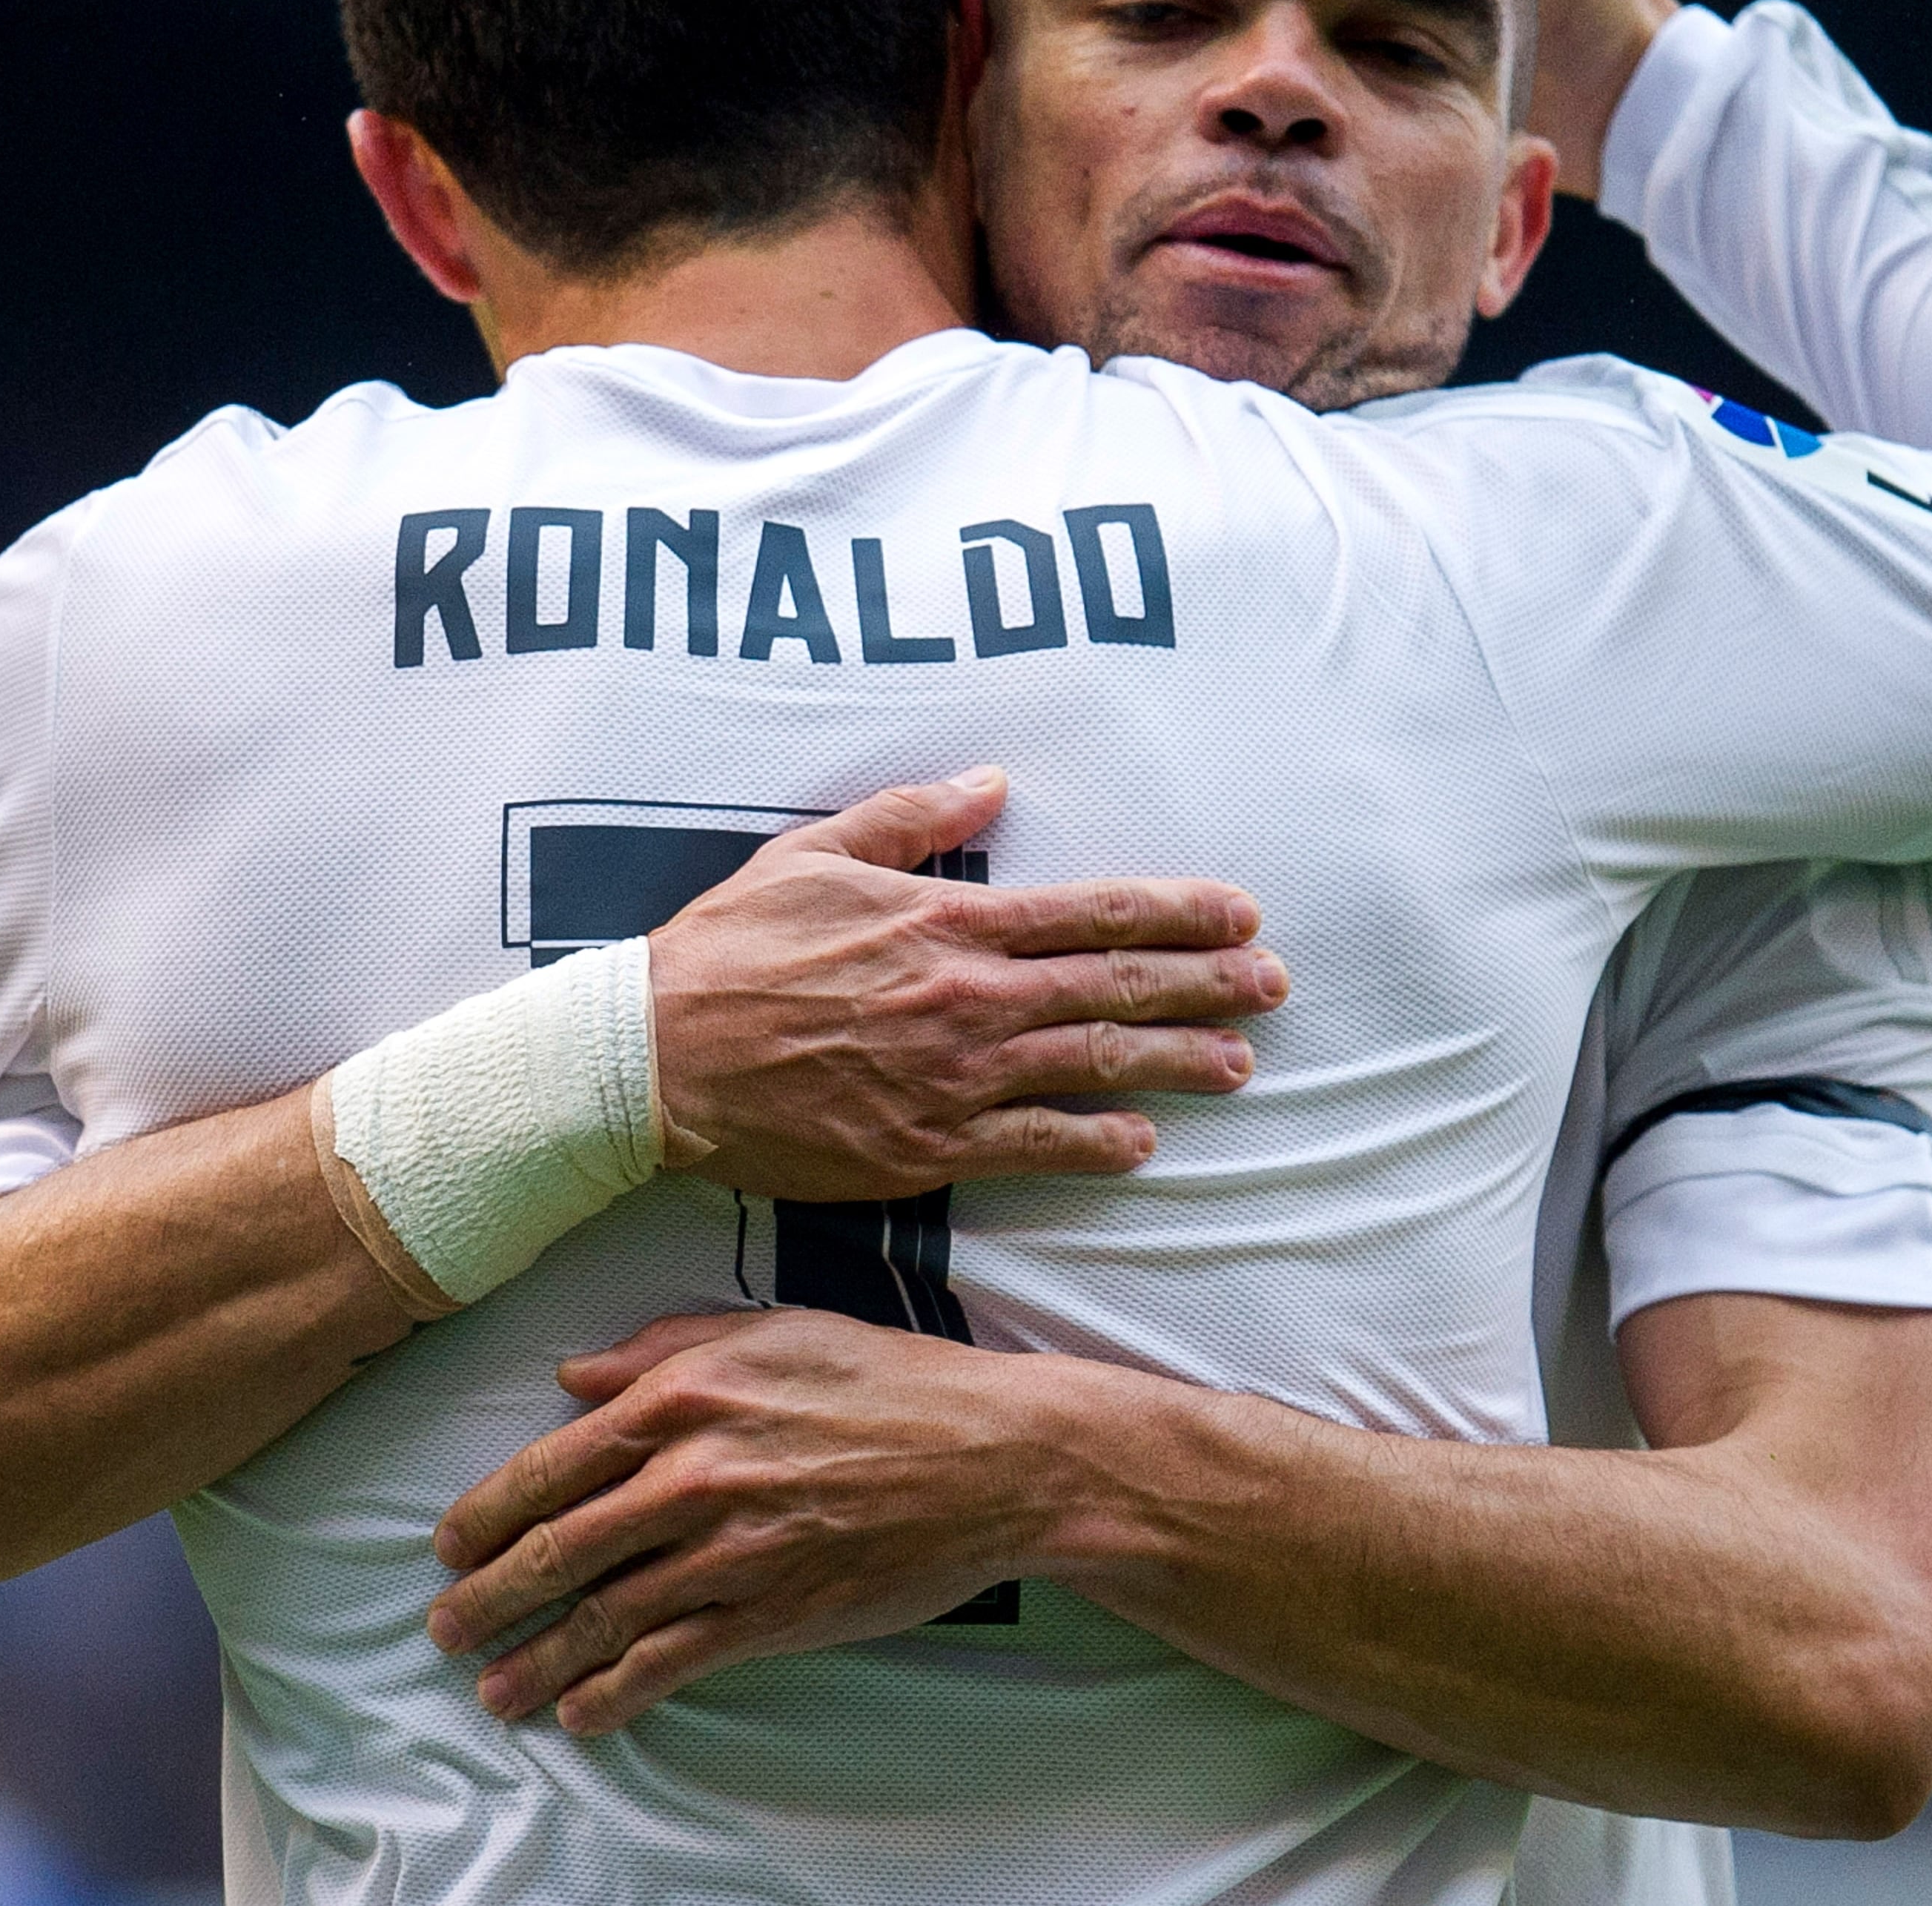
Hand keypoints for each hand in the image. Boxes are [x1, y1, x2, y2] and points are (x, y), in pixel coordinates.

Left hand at [426, 1311, 1074, 1731]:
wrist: (995, 1457)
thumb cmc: (888, 1383)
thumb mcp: (774, 1330)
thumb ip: (662, 1348)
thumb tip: (572, 1377)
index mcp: (683, 1398)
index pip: (550, 1465)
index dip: (485, 1512)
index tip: (448, 1544)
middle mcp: (692, 1475)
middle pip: (557, 1550)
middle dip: (485, 1597)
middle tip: (444, 1626)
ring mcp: (729, 1551)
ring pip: (601, 1617)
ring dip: (534, 1661)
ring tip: (492, 1690)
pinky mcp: (771, 1612)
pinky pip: (669, 1663)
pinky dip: (612, 1694)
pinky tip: (580, 1713)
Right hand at [647, 770, 1285, 1199]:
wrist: (656, 1058)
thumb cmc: (730, 950)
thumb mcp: (814, 853)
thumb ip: (910, 817)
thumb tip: (990, 782)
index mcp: (947, 922)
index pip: (1092, 912)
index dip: (1177, 912)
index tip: (1239, 912)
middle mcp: (966, 998)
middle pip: (1114, 990)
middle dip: (1207, 985)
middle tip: (1275, 985)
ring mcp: (951, 1079)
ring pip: (1091, 1069)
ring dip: (1175, 1065)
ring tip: (1239, 1066)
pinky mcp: (924, 1148)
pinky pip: (1034, 1147)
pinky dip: (1096, 1144)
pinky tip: (1142, 1144)